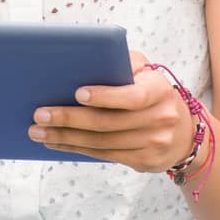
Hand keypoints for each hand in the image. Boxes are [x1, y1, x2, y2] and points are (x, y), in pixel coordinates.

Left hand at [28, 50, 195, 170]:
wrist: (182, 131)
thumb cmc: (148, 90)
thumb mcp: (143, 70)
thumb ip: (121, 61)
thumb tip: (82, 58)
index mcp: (159, 90)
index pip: (133, 96)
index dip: (105, 96)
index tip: (77, 93)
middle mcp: (161, 118)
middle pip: (108, 123)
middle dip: (69, 119)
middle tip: (39, 115)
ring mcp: (154, 143)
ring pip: (102, 143)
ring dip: (65, 138)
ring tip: (37, 131)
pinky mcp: (145, 161)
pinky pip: (104, 155)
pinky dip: (76, 149)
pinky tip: (55, 143)